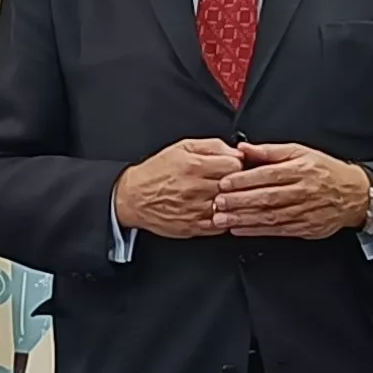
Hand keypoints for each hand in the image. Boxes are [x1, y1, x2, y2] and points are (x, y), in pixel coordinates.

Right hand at [112, 139, 242, 239]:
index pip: (235, 164)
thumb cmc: (156, 173)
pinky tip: (220, 210)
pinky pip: (223, 224)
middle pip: (236, 185)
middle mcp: (196, 188)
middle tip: (232, 181)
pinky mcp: (196, 227)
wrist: (134, 198)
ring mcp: (197, 210)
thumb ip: (212, 146)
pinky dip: (226, 217)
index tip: (234, 165)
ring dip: (233, 201)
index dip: (238, 163)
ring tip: (227, 195)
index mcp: (194, 166)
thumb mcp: (182, 147)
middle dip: (237, 182)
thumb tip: (235, 151)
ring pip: (232, 206)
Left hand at [214, 142, 372, 239]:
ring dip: (243, 218)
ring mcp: (304, 211)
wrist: (354, 194)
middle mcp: (302, 190)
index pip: (268, 174)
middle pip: (266, 196)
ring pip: (269, 216)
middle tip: (217, 202)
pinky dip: (257, 230)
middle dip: (239, 201)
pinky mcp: (305, 228)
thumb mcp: (300, 152)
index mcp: (300, 169)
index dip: (244, 180)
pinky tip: (240, 229)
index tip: (225, 182)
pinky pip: (277, 230)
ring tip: (222, 219)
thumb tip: (244, 148)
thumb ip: (270, 151)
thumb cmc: (324, 171)